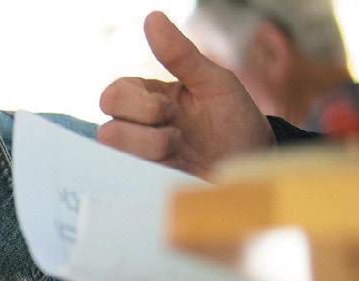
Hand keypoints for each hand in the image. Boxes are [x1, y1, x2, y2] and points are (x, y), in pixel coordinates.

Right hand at [98, 11, 272, 178]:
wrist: (252, 166)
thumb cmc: (234, 121)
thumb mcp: (213, 82)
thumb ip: (181, 54)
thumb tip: (152, 17)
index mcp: (147, 101)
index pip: (112, 96)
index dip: (138, 104)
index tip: (171, 110)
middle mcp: (137, 131)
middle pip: (106, 128)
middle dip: (144, 129)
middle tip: (177, 134)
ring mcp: (139, 161)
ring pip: (113, 152)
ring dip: (150, 150)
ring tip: (179, 153)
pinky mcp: (143, 186)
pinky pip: (122, 181)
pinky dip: (144, 172)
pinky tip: (171, 170)